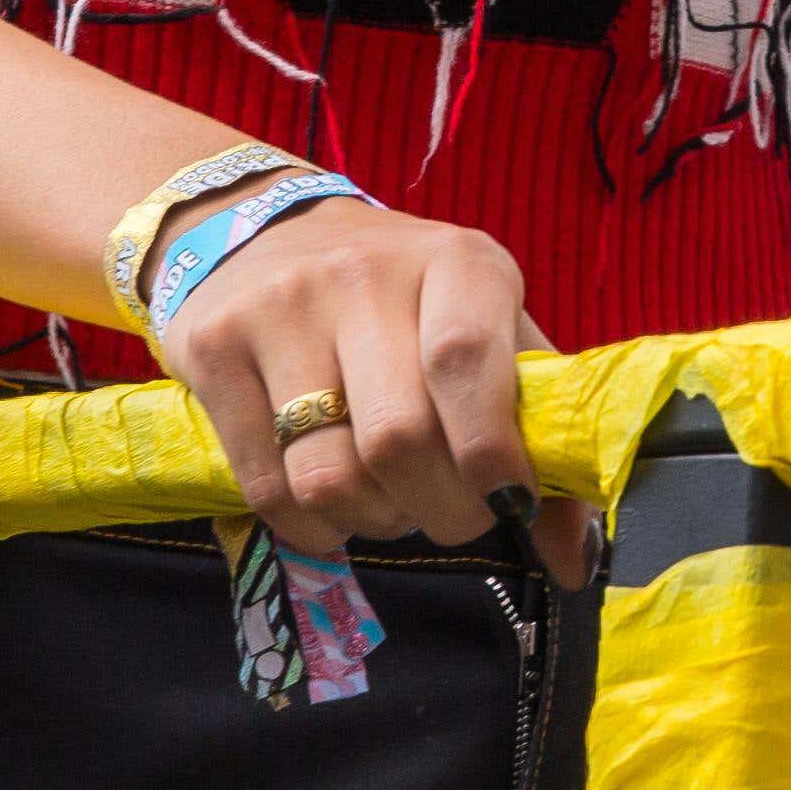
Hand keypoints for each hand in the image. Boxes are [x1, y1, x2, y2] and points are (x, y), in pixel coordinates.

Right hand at [148, 188, 543, 554]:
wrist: (268, 232)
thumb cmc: (405, 299)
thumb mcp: (487, 329)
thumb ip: (535, 430)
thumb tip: (575, 558)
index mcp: (457, 261)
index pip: (467, 360)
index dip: (490, 450)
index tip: (510, 500)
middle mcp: (365, 275)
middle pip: (397, 438)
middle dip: (439, 509)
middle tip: (451, 516)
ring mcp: (281, 310)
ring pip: (327, 473)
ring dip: (371, 522)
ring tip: (390, 508)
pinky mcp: (215, 349)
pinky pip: (264, 484)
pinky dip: (309, 528)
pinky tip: (331, 515)